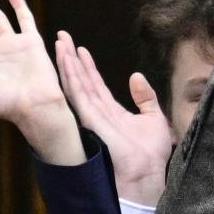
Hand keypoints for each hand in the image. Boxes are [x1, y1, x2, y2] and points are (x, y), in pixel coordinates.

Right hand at [56, 33, 170, 203]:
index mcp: (110, 112)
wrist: (148, 175)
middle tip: (61, 37)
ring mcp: (93, 117)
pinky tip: (67, 64)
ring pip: (76, 85)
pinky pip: (79, 97)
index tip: (79, 48)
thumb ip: (145, 98)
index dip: (86, 66)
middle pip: (81, 81)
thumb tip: (136, 76)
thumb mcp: (153, 118)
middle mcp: (98, 113)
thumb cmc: (150, 156)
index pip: (95, 84)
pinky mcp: (91, 122)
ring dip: (67, 64)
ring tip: (60, 44)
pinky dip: (72, 79)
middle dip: (71, 59)